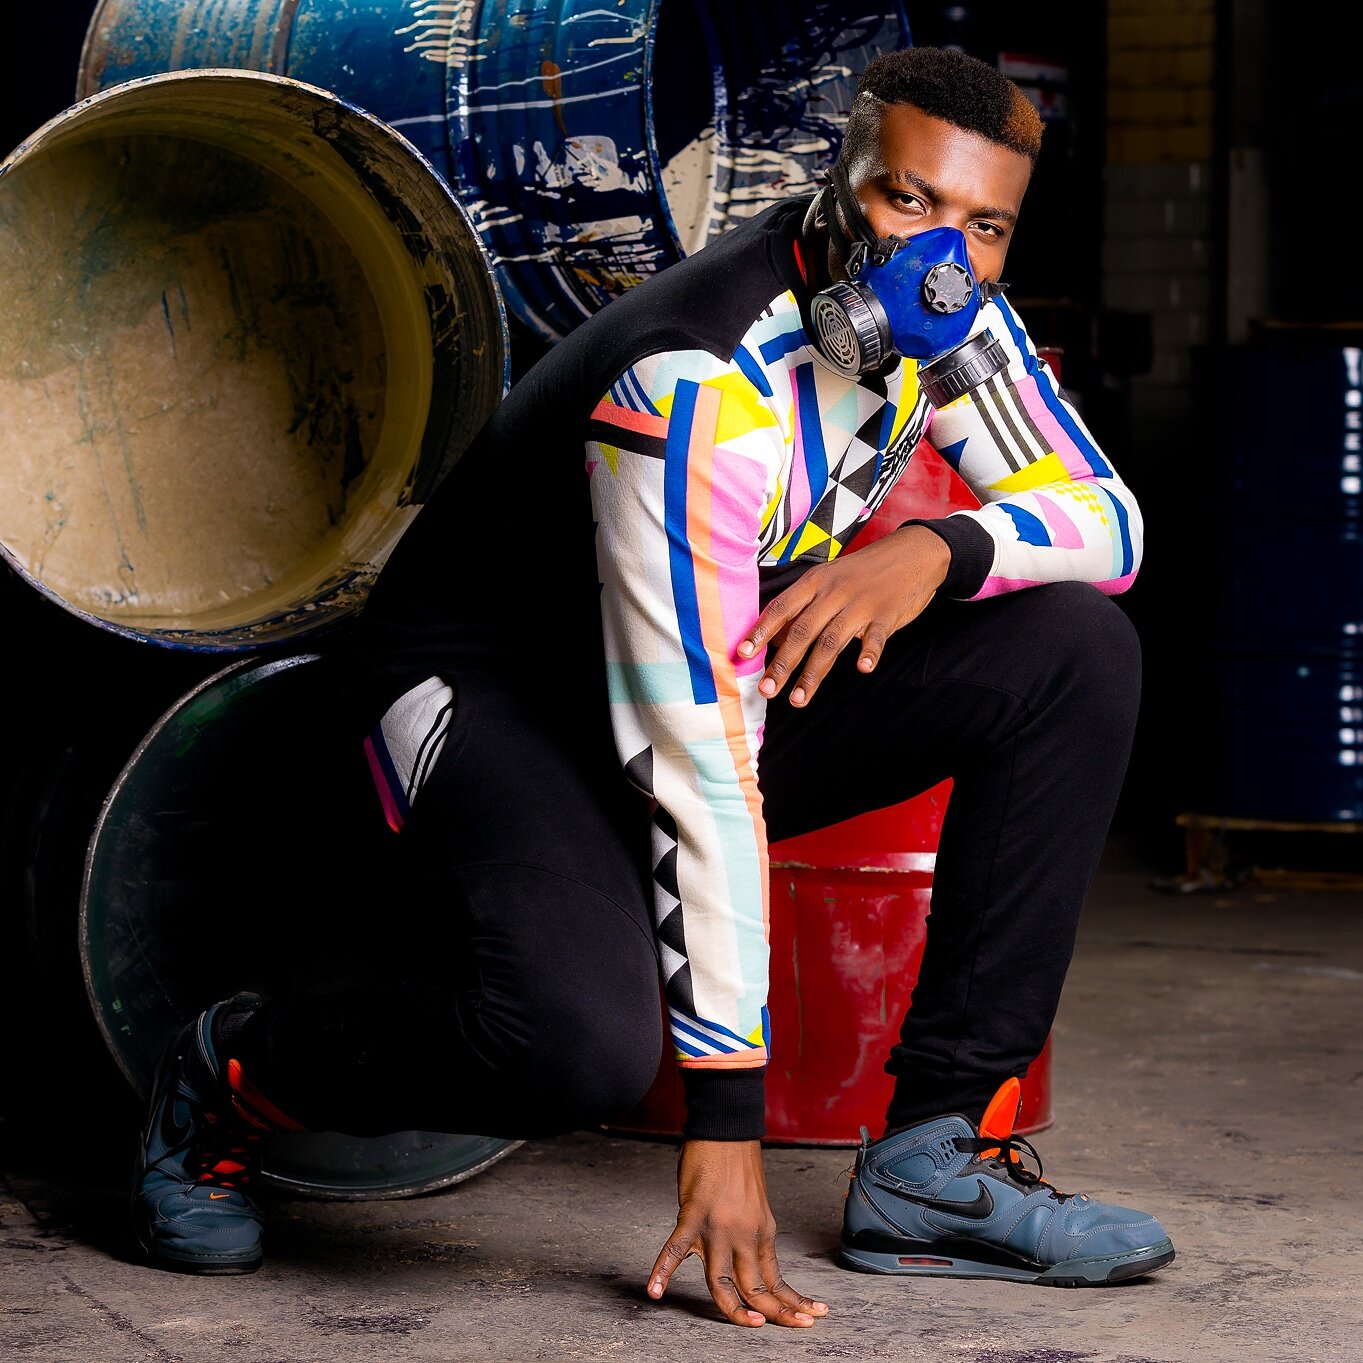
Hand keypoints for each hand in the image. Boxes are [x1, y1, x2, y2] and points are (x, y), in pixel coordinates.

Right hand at [647, 1139, 827, 1328]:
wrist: (726, 1130)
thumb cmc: (739, 1163)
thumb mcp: (757, 1205)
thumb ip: (752, 1235)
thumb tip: (748, 1259)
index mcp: (762, 1231)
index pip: (776, 1278)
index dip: (790, 1302)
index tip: (807, 1318)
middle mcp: (743, 1235)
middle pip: (756, 1287)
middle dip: (775, 1314)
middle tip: (793, 1328)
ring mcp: (717, 1228)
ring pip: (722, 1281)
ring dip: (734, 1309)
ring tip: (749, 1326)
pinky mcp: (692, 1215)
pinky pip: (674, 1250)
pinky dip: (661, 1272)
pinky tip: (654, 1292)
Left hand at [738, 524, 949, 706]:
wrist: (913, 553)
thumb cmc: (864, 572)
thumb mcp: (830, 578)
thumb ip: (806, 606)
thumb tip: (777, 638)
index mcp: (816, 581)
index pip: (782, 608)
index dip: (761, 632)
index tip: (742, 654)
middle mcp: (834, 592)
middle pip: (803, 631)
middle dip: (782, 664)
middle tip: (766, 689)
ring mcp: (861, 603)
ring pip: (832, 641)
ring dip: (813, 673)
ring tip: (798, 699)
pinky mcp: (887, 613)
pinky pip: (876, 637)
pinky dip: (870, 653)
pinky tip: (863, 669)